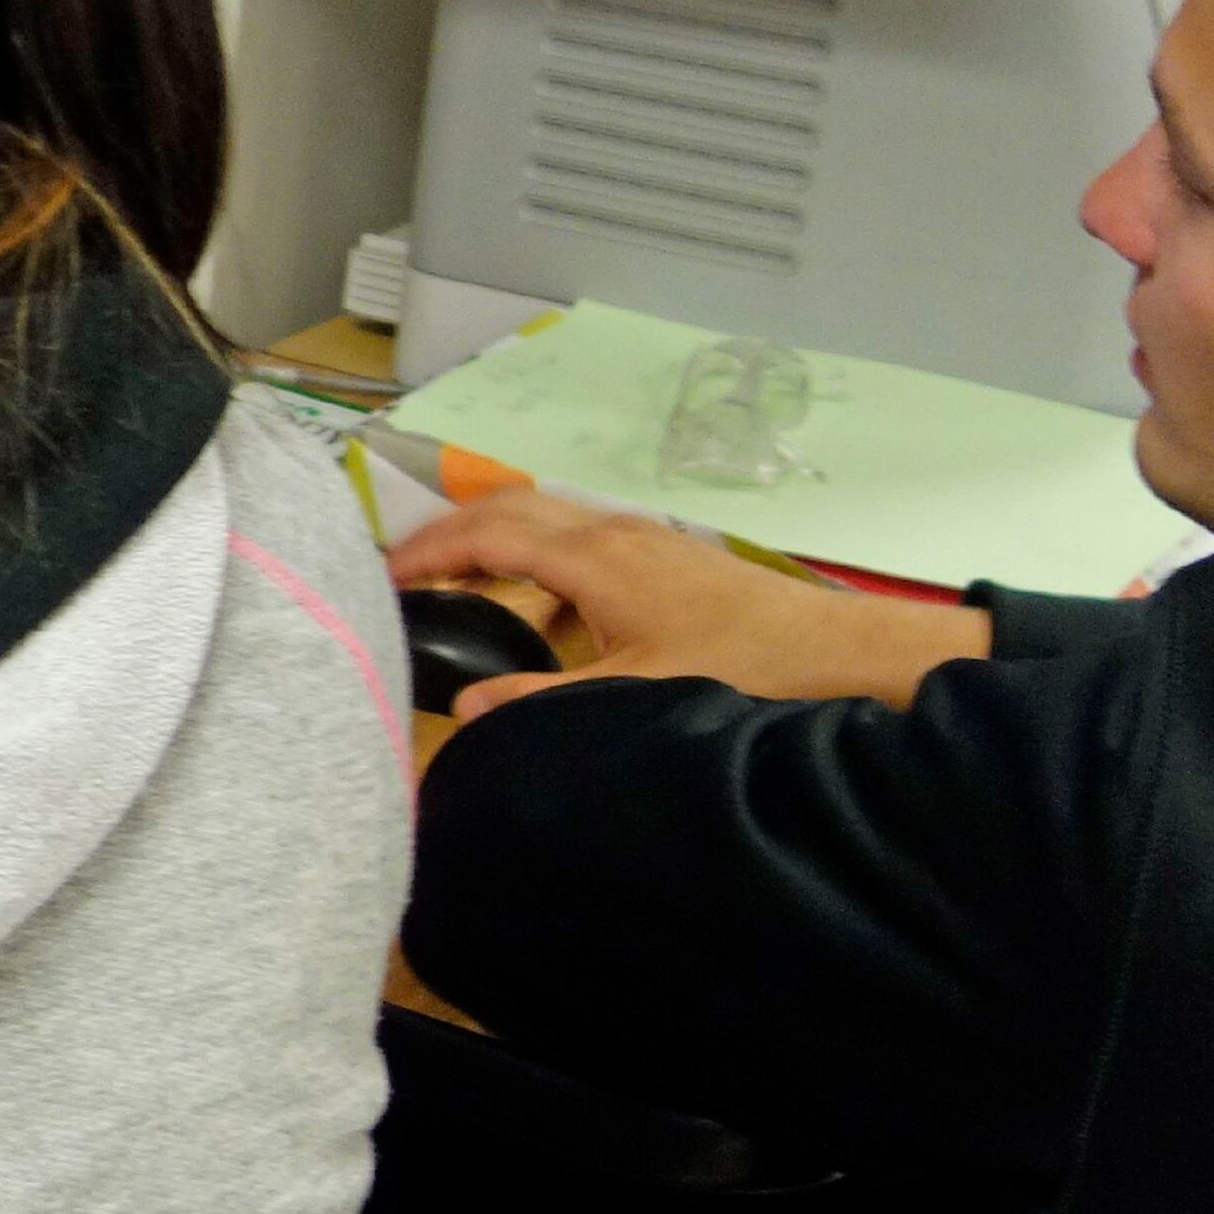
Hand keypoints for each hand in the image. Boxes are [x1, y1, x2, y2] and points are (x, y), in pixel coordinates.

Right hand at [381, 487, 990, 717]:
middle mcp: (611, 532)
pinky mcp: (662, 554)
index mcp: (593, 558)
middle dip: (448, 531)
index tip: (379, 572)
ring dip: (490, 538)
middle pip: (508, 507)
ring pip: (543, 517)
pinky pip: (575, 538)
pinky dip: (532, 554)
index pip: (486, 534)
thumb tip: (463, 706)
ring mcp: (640, 538)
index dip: (426, 549)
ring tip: (452, 583)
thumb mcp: (633, 693)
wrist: (834, 648)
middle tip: (400, 569)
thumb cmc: (739, 665)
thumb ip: (542, 699)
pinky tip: (535, 605)